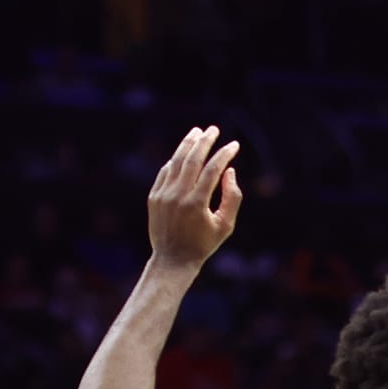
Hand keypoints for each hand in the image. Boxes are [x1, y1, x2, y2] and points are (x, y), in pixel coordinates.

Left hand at [148, 126, 242, 268]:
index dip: (225, 154)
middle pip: (192, 159)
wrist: (173, 259)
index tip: (234, 145)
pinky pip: (165, 172)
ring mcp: (163, 195)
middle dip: (204, 141)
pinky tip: (184, 153)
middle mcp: (178, 196)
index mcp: (197, 203)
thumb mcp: (226, 225)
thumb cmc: (204, 244)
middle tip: (213, 129)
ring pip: (175, 162)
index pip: (213, 169)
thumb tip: (230, 171)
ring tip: (197, 132)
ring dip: (187, 144)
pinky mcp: (154, 196)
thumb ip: (232, 197)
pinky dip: (175, 160)